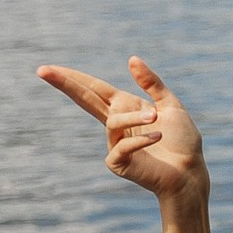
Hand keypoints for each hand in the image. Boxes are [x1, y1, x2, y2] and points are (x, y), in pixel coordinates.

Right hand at [36, 55, 208, 201]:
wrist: (190, 173)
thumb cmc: (182, 141)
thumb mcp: (169, 105)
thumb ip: (151, 83)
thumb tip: (131, 59)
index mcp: (126, 107)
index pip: (94, 88)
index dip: (73, 77)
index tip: (48, 69)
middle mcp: (117, 123)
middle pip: (85, 99)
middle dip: (65, 84)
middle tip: (42, 71)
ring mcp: (114, 144)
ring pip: (114, 121)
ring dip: (135, 116)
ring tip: (157, 118)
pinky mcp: (117, 163)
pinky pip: (123, 144)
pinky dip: (142, 138)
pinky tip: (158, 136)